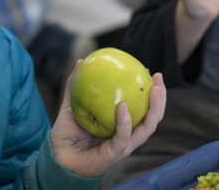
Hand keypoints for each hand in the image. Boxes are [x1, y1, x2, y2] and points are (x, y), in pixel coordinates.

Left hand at [50, 61, 165, 178]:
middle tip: (158, 78)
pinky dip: (126, 122)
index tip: (148, 71)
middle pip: (153, 118)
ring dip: (154, 109)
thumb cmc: (66, 135)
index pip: (143, 108)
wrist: (57, 157)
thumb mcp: (72, 105)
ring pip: (147, 129)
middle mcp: (127, 136)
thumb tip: (81, 61)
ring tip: (155, 90)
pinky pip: (123, 137)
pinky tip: (124, 107)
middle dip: (161, 98)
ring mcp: (123, 146)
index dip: (150, 91)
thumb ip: (75, 85)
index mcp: (122, 125)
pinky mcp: (114, 154)